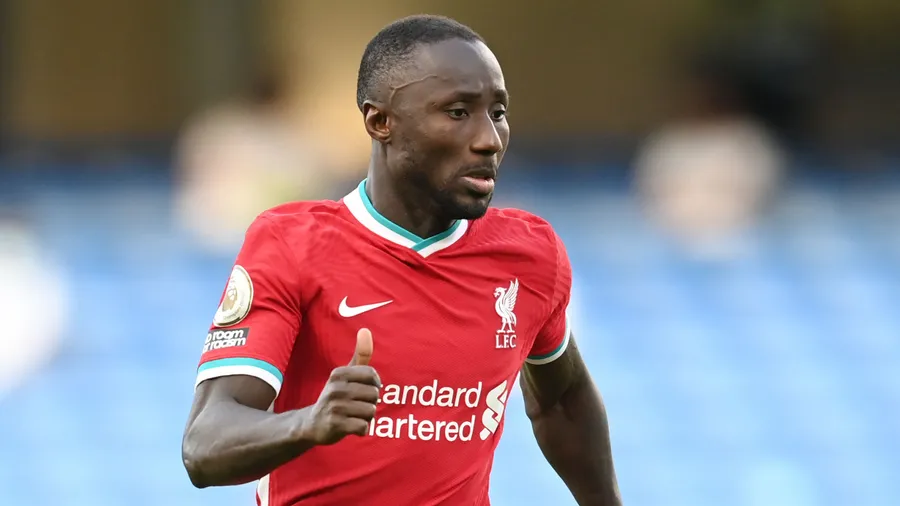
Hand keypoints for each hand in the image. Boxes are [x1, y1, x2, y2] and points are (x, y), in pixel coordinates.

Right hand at [303, 328, 380, 444]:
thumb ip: (360, 355)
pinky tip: (351, 427)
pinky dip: (361, 430)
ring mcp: (334, 406)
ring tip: (353, 416)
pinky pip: (363, 426)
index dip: (374, 386)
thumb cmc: (336, 396)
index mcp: (339, 373)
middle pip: (374, 395)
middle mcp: (335, 387)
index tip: (364, 390)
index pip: (373, 376)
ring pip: (370, 411)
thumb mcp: (345, 375)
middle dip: (370, 404)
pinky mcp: (335, 424)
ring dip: (366, 418)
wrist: (312, 424)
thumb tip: (365, 330)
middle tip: (355, 406)